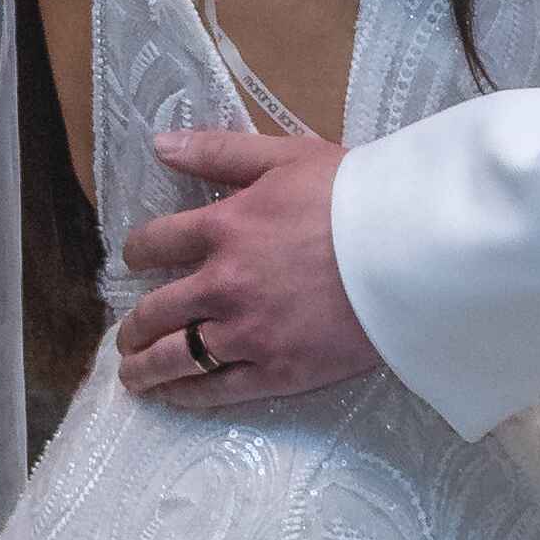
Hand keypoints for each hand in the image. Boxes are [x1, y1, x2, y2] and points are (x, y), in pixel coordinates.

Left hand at [113, 128, 383, 408]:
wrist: (411, 251)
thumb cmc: (355, 197)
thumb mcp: (286, 156)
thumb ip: (219, 152)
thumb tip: (159, 144)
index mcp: (223, 228)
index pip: (155, 243)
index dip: (137, 253)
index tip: (135, 260)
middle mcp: (223, 284)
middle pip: (155, 310)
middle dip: (133, 325)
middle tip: (128, 334)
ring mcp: (247, 333)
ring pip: (174, 357)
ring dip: (144, 368)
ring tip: (134, 374)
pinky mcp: (276, 371)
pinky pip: (215, 390)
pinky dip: (185, 395)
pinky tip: (172, 395)